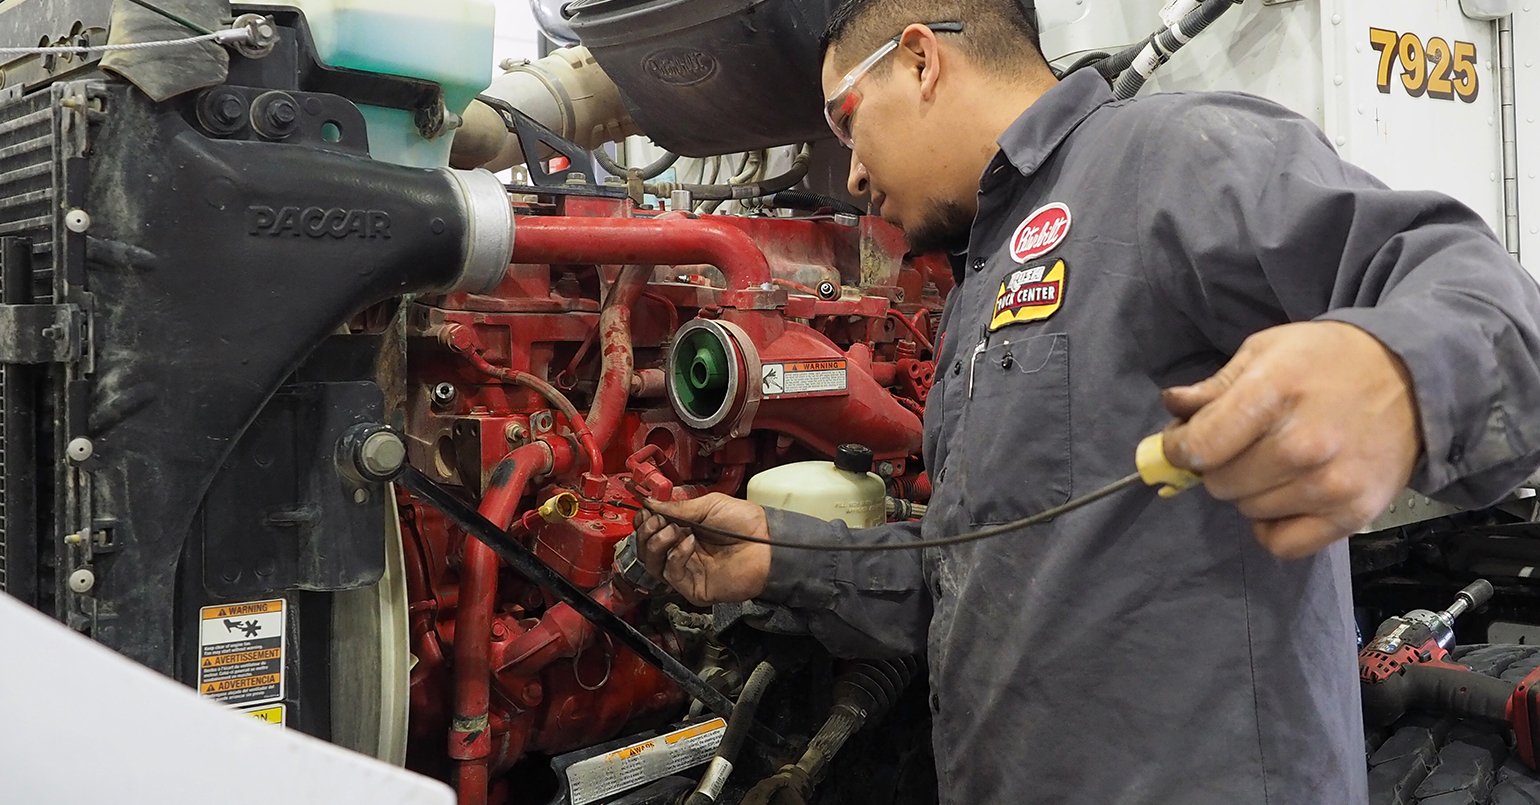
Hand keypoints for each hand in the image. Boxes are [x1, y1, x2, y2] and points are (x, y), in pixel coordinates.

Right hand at [633, 493, 771, 605]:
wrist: (766, 544)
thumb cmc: (745, 523)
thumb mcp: (708, 505)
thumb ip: (677, 507)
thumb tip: (649, 504)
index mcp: (683, 530)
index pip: (650, 530)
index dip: (645, 520)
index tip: (646, 511)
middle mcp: (681, 551)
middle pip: (645, 548)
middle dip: (647, 531)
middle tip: (658, 521)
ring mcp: (686, 570)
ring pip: (652, 563)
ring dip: (657, 543)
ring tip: (672, 530)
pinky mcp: (692, 587)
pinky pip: (671, 573)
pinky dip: (676, 555)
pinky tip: (689, 542)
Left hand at [1161, 321, 1421, 559]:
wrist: (1413, 380)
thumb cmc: (1328, 361)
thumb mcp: (1267, 351)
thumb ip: (1214, 386)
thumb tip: (1171, 407)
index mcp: (1275, 394)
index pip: (1199, 447)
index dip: (1179, 447)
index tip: (1184, 441)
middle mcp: (1303, 445)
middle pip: (1219, 482)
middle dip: (1218, 465)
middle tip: (1243, 445)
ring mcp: (1329, 485)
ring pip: (1247, 510)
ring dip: (1250, 491)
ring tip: (1277, 462)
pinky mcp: (1352, 515)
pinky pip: (1282, 544)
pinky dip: (1274, 527)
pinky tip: (1285, 498)